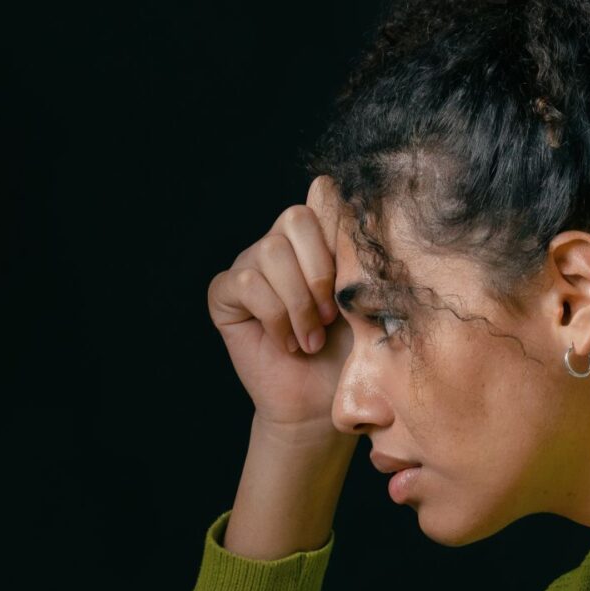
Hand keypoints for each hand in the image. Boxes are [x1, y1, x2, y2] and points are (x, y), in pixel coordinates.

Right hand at [208, 175, 351, 434]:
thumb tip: (326, 187)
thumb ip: (352, 246)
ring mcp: (250, 266)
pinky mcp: (225, 294)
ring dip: (297, 303)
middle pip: (294, 218)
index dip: (338, 232)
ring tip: (311, 338)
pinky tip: (286, 342)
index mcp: (318, 238)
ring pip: (269, 253)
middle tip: (330, 317)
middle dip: (319, 273)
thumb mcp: (365, 296)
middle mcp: (281, 245)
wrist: (322, 403)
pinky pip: (246, 284)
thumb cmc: (349, 353)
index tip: (353, 278)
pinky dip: (273, 316)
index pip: (323, 198)